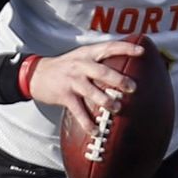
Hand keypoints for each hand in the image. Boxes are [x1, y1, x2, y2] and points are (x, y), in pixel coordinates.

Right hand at [27, 40, 143, 129]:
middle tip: (132, 88)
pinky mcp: (64, 95)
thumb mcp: (80, 57)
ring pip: (92, 91)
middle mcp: (80, 65)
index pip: (109, 47)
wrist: (36, 74)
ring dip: (106, 101)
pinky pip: (78, 111)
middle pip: (102, 71)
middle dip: (119, 80)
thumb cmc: (64, 67)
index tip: (141, 51)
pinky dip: (87, 122)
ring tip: (117, 108)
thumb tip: (124, 66)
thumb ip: (98, 61)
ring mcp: (72, 80)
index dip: (125, 48)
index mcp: (87, 54)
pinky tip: (95, 130)